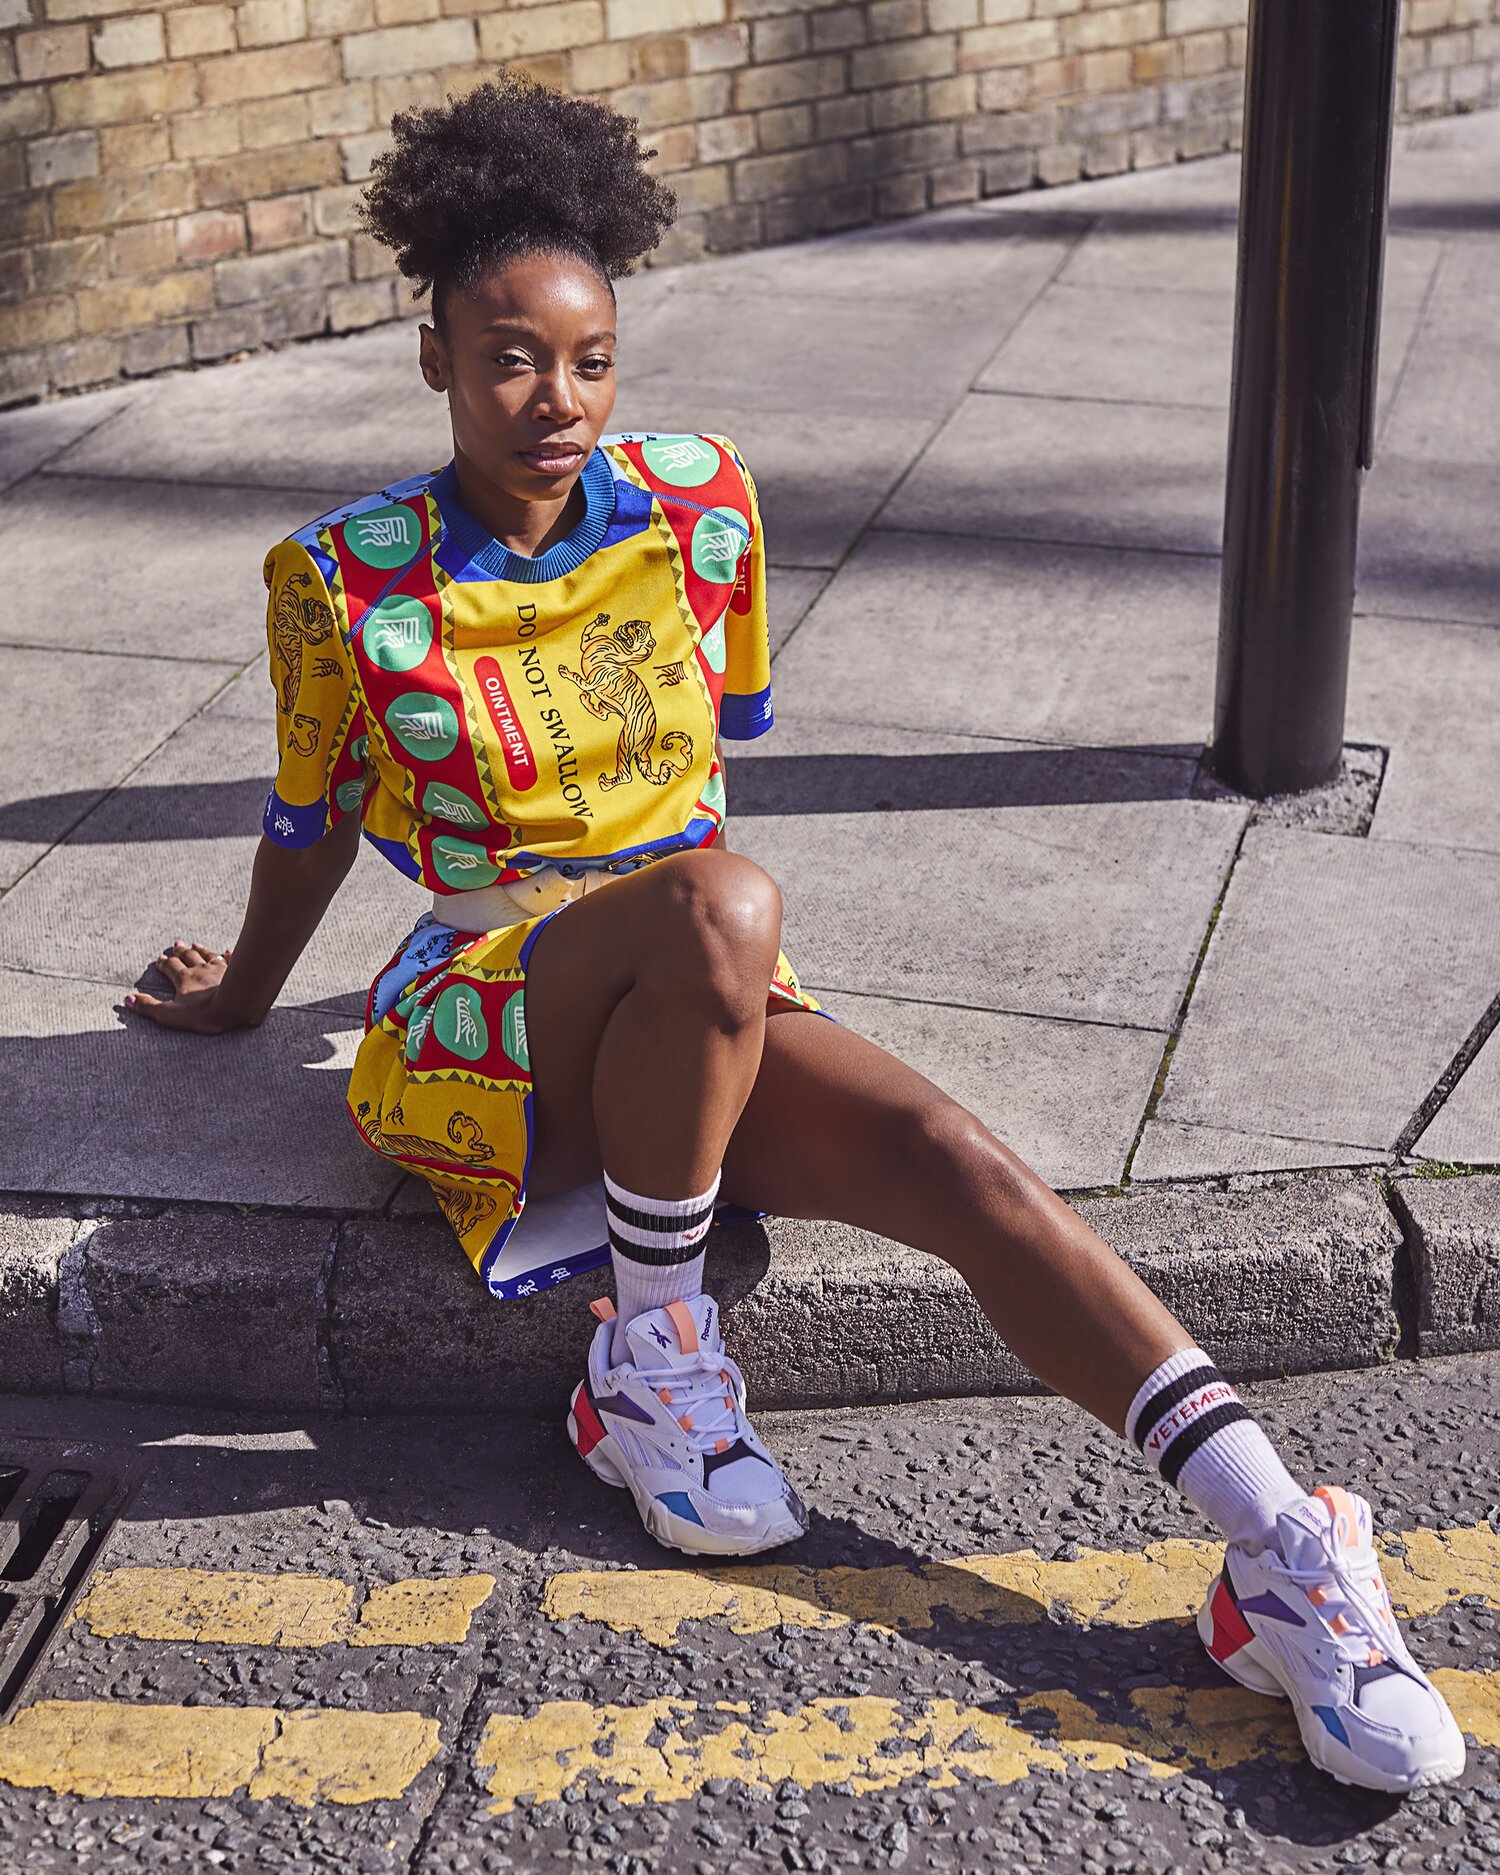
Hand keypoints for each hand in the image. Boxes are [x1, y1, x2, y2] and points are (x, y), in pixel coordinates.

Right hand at [125, 942, 250, 1034]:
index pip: (170, 967)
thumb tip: (127, 1000)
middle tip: (176, 945)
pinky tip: (228, 951)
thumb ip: (148, 1007)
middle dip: (180, 952)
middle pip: (188, 957)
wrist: (234, 1006)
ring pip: (208, 956)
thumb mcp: (169, 1014)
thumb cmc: (202, 1013)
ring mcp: (220, 969)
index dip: (164, 964)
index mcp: (184, 978)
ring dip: (201, 950)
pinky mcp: (236, 972)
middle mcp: (201, 969)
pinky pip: (231, 960)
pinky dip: (228, 955)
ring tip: (195, 945)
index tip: (160, 960)